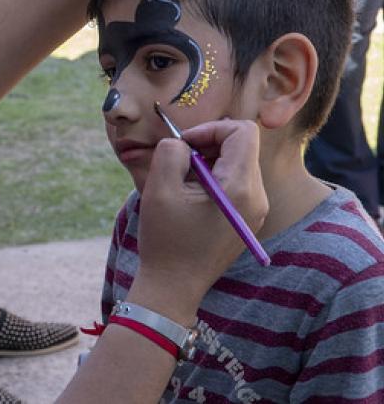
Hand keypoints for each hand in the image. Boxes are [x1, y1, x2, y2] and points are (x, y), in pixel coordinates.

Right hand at [133, 120, 267, 312]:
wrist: (174, 287)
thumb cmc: (166, 240)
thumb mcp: (159, 188)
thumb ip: (171, 152)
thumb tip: (184, 144)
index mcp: (240, 187)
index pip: (242, 131)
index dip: (211, 128)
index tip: (185, 145)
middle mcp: (257, 197)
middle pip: (242, 146)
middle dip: (209, 144)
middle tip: (180, 161)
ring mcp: (256, 210)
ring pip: (238, 163)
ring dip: (209, 162)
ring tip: (183, 182)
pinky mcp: (247, 220)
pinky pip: (237, 184)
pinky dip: (214, 179)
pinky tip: (191, 197)